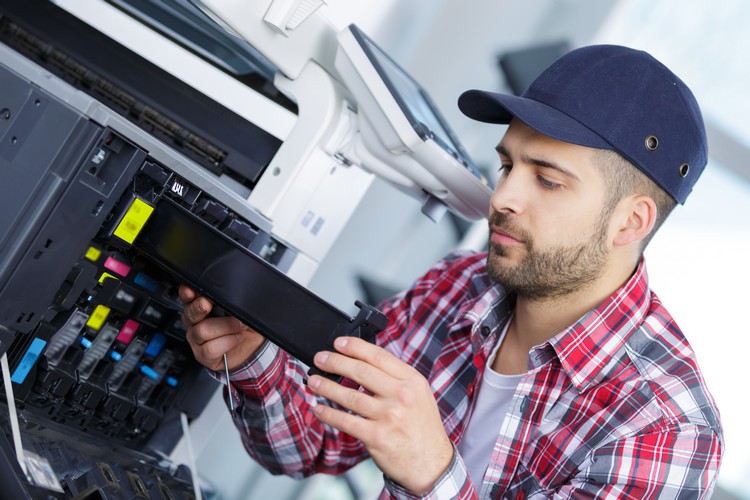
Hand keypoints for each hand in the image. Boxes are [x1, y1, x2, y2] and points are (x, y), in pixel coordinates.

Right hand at [179, 285, 264, 371]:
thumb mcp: (241, 308)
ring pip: (202, 330)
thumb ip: (232, 300)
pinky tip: (238, 338)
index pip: (188, 297)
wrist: (255, 345)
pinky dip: (228, 341)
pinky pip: (210, 348)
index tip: (192, 291)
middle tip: (208, 304)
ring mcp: (197, 340)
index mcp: (200, 305)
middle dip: (199, 307)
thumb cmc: (245, 324)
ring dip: (226, 326)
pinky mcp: (202, 355)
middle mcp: (195, 322)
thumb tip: (232, 293)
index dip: (187, 293)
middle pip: (190, 313)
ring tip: (240, 325)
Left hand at [307, 337, 452, 494]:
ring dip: (326, 387)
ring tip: (313, 381)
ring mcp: (389, 416)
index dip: (355, 347)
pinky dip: (329, 414)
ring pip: (349, 396)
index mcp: (412, 381)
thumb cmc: (422, 428)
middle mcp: (401, 395)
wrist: (431, 464)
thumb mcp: (419, 395)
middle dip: (335, 362)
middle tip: (320, 358)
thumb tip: (364, 363)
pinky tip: (319, 409)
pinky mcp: (377, 436)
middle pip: (361, 371)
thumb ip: (396, 379)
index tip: (339, 343)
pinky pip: (346, 421)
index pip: (379, 356)